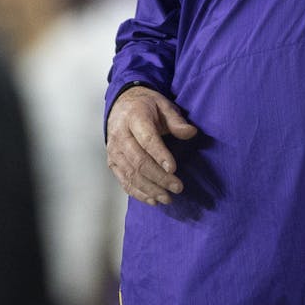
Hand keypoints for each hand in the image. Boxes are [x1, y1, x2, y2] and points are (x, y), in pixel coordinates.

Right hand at [106, 85, 197, 206]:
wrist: (121, 104)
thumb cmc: (145, 106)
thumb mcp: (163, 105)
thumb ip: (176, 121)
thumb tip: (191, 132)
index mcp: (134, 117)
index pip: (147, 139)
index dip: (160, 155)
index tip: (173, 168)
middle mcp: (120, 135)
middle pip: (139, 161)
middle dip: (159, 177)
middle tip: (177, 187)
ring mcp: (114, 150)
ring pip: (130, 174)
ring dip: (150, 189)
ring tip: (167, 198)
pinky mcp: (112, 162)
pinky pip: (123, 180)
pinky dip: (138, 193)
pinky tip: (152, 200)